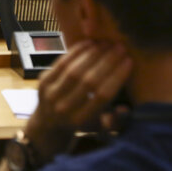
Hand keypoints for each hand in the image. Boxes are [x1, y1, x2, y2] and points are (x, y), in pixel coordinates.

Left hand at [24, 40, 131, 164]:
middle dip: (107, 61)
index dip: (117, 76)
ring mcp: (51, 94)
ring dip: (92, 54)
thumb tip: (124, 107)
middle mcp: (64, 108)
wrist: (48, 126)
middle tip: (120, 47)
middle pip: (88, 80)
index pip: (102, 96)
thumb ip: (115, 120)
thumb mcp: (100, 128)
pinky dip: (76, 52)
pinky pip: (61, 63)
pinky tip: (89, 43)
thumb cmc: (81, 125)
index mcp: (81, 121)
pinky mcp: (43, 81)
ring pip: (74, 69)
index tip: (129, 61)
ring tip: (106, 43)